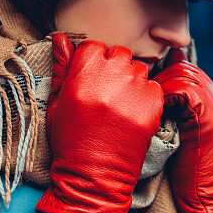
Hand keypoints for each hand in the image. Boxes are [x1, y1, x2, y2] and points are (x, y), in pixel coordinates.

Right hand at [35, 33, 162, 212]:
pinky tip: (133, 115)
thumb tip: (59, 37)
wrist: (93, 175)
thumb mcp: (57, 102)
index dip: (93, 61)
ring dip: (131, 81)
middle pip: (120, 53)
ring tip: (119, 106)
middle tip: (106, 93)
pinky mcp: (154, 104)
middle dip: (114, 68)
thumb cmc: (70, 139)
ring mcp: (135, 89)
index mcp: (84, 72)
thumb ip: (62, 67)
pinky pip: (154, 87)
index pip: (95, 46)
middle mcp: (112, 76)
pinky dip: (147, 97)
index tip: (91, 79)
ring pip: (139, 69)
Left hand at [153, 49, 212, 212]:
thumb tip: (141, 92)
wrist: (205, 191)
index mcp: (208, 95)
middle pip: (179, 67)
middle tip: (137, 94)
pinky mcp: (207, 113)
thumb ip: (169, 108)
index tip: (139, 88)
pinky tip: (153, 112)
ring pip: (180, 74)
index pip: (180, 67)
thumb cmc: (184, 165)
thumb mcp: (177, 129)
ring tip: (143, 104)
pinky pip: (182, 90)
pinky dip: (164, 97)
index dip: (160, 75)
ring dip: (158, 86)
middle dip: (156, 78)